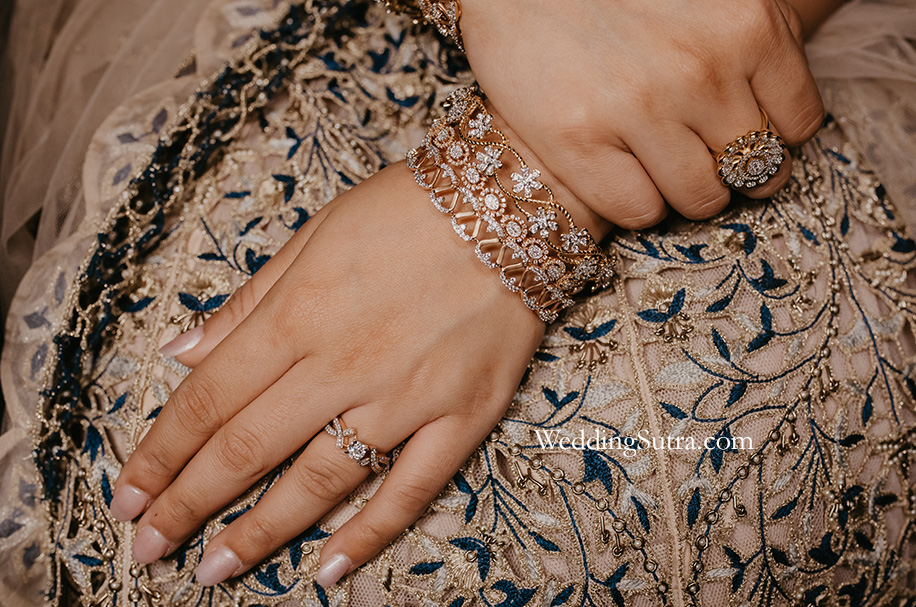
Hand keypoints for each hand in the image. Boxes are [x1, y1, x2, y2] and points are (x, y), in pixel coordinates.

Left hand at [108, 161, 545, 586]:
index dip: (161, 453)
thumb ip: (249, 300)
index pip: (210, 399)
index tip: (129, 495)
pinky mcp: (462, 414)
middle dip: (188, 504)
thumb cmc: (409, 208)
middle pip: (249, 448)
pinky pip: (412, 489)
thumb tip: (184, 350)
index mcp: (299, 313)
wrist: (513, 200)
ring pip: (320, 480)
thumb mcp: (316, 233)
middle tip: (150, 547)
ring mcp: (407, 395)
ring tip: (214, 569)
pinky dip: (371, 533)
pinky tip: (330, 569)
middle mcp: (344, 363)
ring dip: (260, 531)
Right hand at [460, 0, 822, 226]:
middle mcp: (700, 70)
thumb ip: (752, 46)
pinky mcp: (578, 142)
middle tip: (693, 150)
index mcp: (748, 25)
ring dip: (681, 189)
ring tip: (653, 158)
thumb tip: (781, 121)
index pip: (798, 125)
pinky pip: (640, 210)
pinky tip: (616, 166)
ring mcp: (638, 109)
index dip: (768, 137)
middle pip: (753, 170)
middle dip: (726, 168)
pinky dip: (634, 199)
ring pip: (700, 199)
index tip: (737, 134)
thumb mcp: (708, 0)